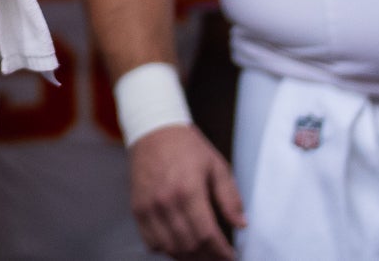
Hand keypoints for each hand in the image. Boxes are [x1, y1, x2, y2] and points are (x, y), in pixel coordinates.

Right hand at [128, 122, 242, 260]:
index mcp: (188, 189)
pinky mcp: (138, 209)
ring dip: (188, 257)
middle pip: (189, 245)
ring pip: (170, 248)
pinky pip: (151, 242)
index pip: (207, 234)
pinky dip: (166, 249)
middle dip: (208, 257)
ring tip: (202, 254)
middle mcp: (166, 201)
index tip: (230, 255)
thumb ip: (230, 197)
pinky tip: (180, 244)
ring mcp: (148, 207)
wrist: (153, 130)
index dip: (221, 251)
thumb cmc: (186, 146)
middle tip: (219, 256)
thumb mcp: (216, 165)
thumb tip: (241, 223)